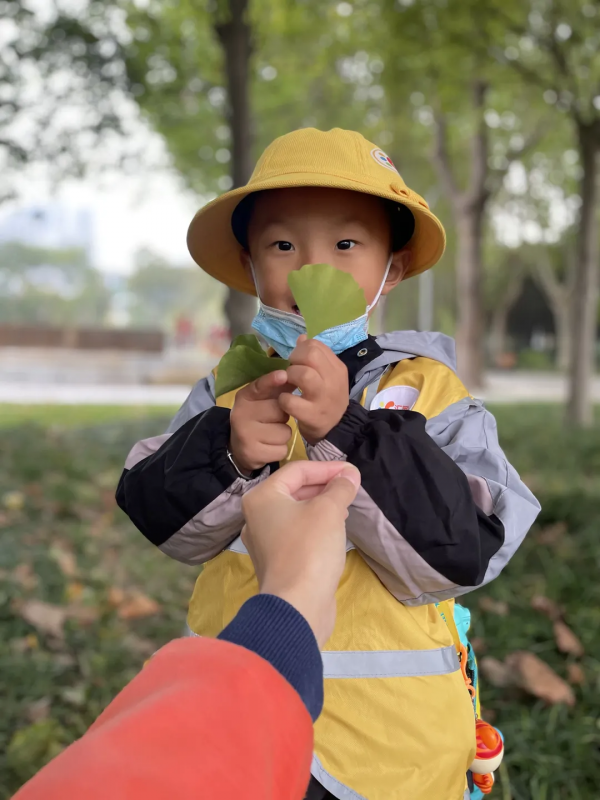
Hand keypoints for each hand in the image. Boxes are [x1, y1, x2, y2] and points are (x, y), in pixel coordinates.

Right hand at [230, 371, 293, 472]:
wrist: (239, 448)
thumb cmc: (256, 418)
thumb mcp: (261, 401)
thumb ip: (276, 389)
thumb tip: (295, 378)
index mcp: (244, 397)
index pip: (259, 386)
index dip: (272, 380)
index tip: (283, 375)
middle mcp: (242, 414)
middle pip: (280, 411)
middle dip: (283, 416)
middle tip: (272, 420)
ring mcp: (246, 435)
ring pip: (284, 432)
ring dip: (282, 434)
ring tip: (270, 434)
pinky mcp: (253, 453)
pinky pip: (282, 449)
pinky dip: (279, 449)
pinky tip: (268, 447)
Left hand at [241, 461, 360, 646]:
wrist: (297, 606)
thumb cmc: (309, 549)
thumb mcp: (329, 511)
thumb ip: (340, 488)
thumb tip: (349, 475)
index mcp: (262, 498)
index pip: (297, 470)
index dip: (327, 468)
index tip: (352, 472)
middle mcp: (257, 516)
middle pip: (294, 490)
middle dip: (324, 486)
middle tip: (350, 487)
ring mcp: (265, 541)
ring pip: (296, 512)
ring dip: (321, 505)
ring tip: (345, 505)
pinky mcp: (276, 561)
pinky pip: (297, 533)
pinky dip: (315, 525)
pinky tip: (334, 529)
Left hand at [279, 336, 348, 444]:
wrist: (336, 429)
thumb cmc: (327, 399)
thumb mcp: (327, 376)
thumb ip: (316, 357)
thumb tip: (302, 338)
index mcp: (337, 368)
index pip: (316, 345)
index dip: (301, 350)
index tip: (298, 362)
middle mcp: (333, 380)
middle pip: (311, 355)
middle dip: (294, 360)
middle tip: (292, 372)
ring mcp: (323, 398)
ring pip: (303, 374)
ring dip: (289, 377)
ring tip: (289, 386)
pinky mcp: (312, 415)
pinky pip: (290, 400)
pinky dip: (283, 399)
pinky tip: (285, 401)